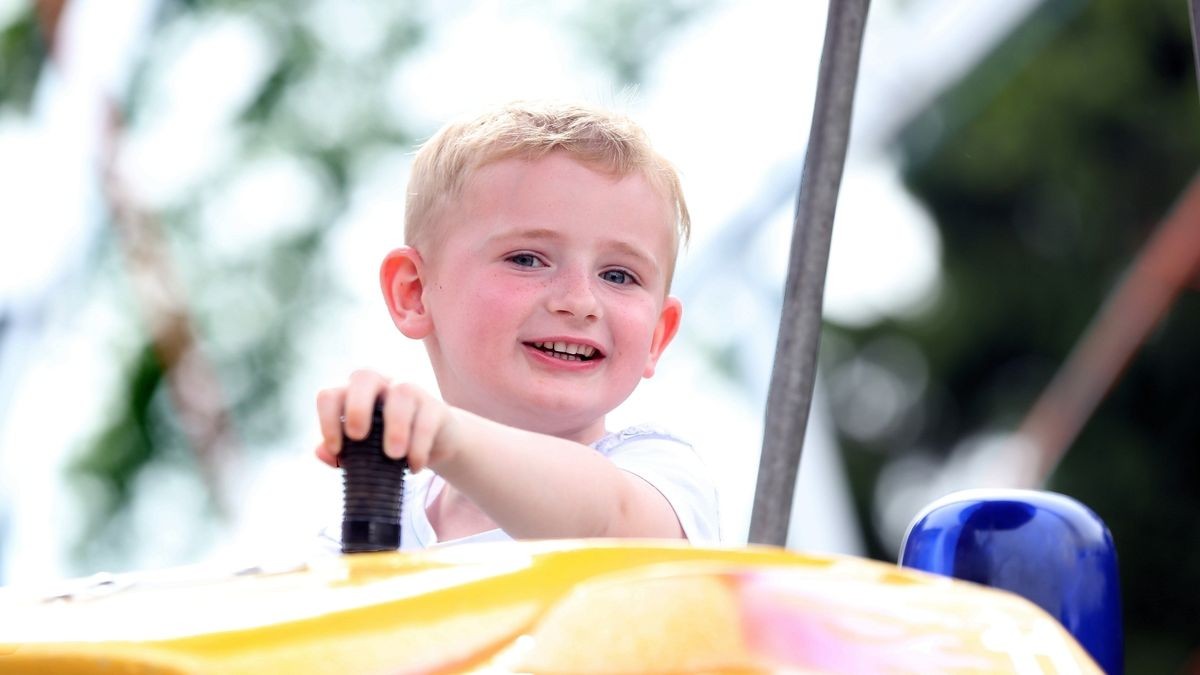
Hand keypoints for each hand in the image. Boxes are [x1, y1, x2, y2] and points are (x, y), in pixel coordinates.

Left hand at [314, 369, 450, 471]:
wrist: (434, 446)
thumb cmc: (388, 446)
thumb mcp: (362, 452)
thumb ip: (341, 452)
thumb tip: (321, 451)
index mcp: (355, 395)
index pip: (332, 395)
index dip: (328, 420)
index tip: (336, 449)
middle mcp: (381, 386)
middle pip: (364, 376)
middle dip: (357, 407)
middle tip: (358, 436)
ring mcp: (411, 391)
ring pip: (402, 392)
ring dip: (395, 425)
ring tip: (393, 456)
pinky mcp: (436, 407)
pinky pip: (427, 418)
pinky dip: (419, 445)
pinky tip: (414, 466)